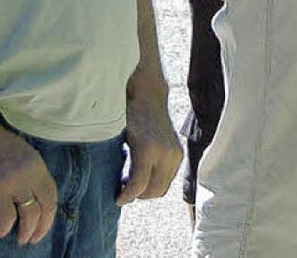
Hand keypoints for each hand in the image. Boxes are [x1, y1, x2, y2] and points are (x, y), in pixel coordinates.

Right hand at [0, 110, 56, 244]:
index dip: (49, 214)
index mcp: (37, 162)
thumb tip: (33, 194)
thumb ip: (30, 171)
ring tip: (21, 239)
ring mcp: (14, 180)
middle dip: (42, 226)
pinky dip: (6, 227)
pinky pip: (7, 214)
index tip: (43, 226)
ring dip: (27, 231)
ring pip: (30, 213)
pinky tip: (2, 231)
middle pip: (45, 205)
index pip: (52, 193)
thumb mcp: (21, 152)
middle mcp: (30, 172)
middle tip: (33, 239)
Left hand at [116, 67, 181, 204]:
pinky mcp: (179, 154)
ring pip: (162, 188)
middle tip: (124, 191)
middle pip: (153, 191)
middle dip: (137, 195)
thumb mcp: (121, 141)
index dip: (126, 196)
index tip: (117, 199)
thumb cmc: (130, 116)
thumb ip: (123, 166)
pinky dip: (156, 181)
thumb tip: (120, 190)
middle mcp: (165, 153)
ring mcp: (175, 154)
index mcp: (147, 149)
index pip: (138, 185)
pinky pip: (168, 178)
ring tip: (133, 181)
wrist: (149, 98)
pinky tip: (144, 173)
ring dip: (148, 190)